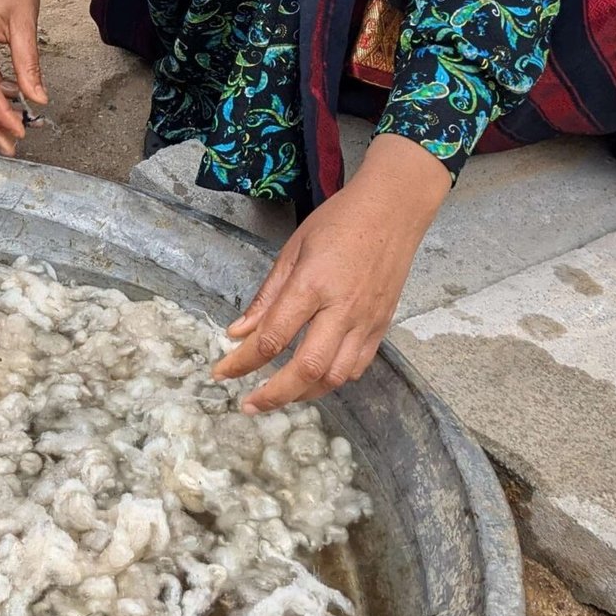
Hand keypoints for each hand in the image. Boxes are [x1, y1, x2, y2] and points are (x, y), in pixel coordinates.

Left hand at [213, 134, 450, 411]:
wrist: (394, 210)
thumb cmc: (339, 221)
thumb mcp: (293, 249)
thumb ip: (267, 296)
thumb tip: (237, 332)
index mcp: (313, 285)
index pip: (273, 337)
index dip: (243, 362)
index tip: (222, 373)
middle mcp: (342, 310)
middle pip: (307, 368)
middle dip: (274, 394)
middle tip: (248, 406)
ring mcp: (366, 322)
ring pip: (336, 376)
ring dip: (304, 393)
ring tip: (278, 396)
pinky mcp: (382, 326)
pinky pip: (358, 366)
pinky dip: (333, 380)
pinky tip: (315, 379)